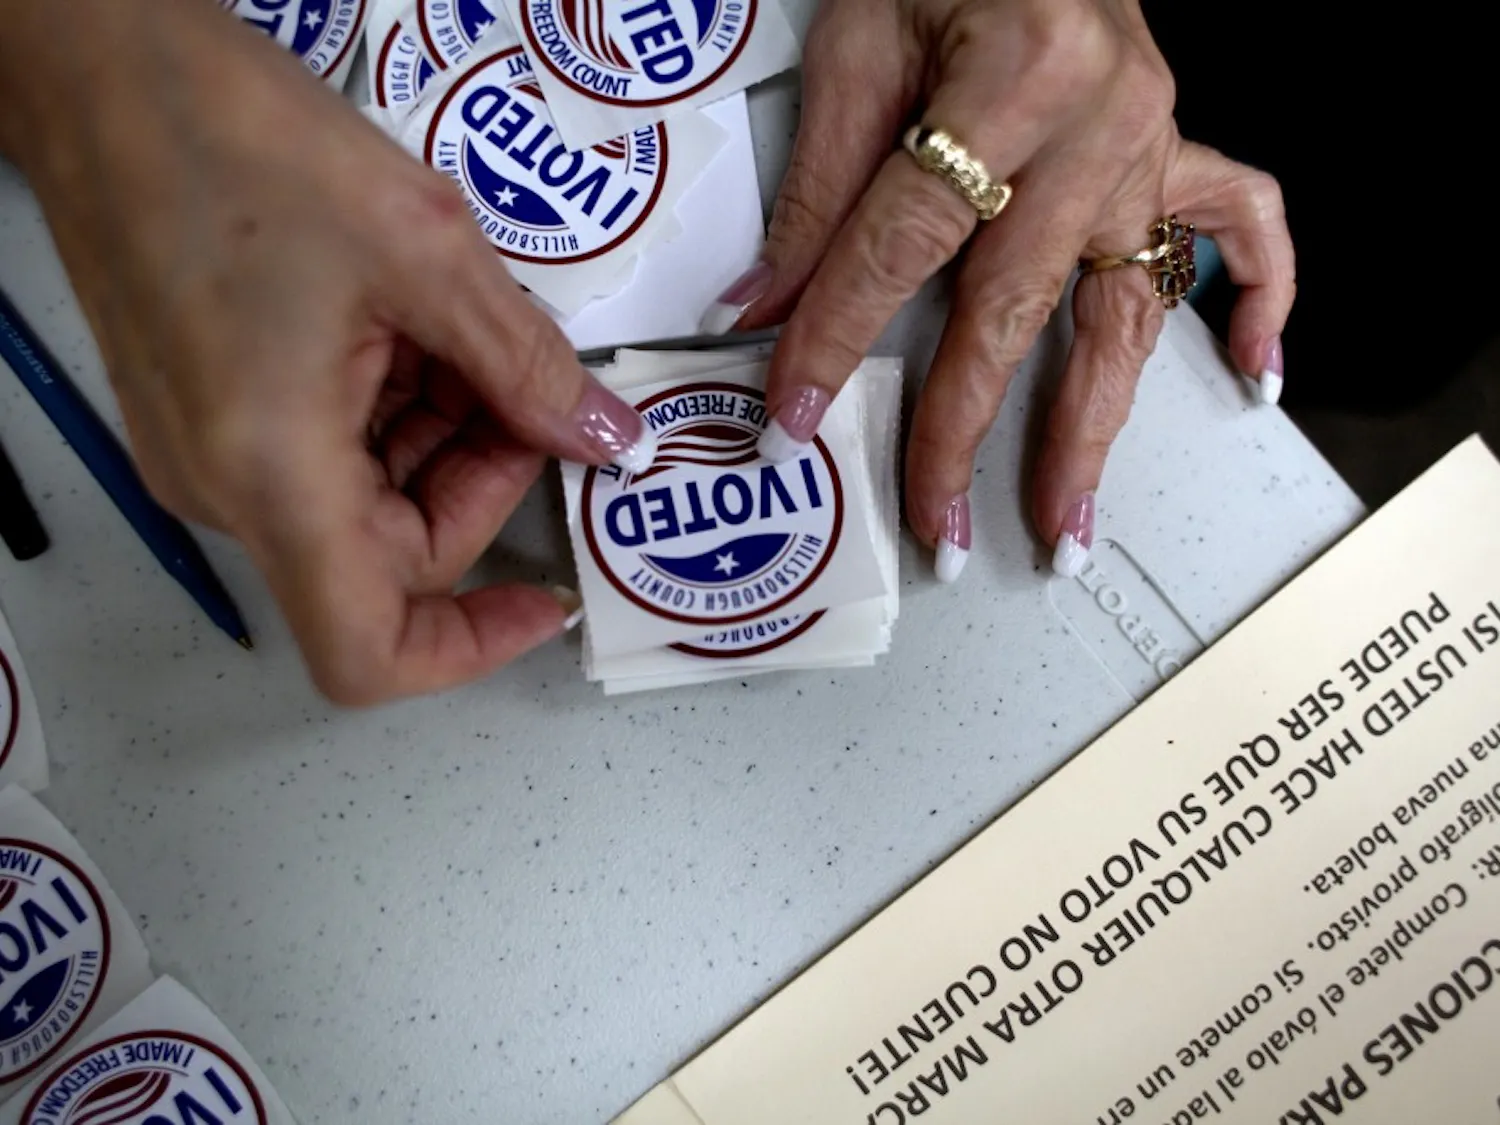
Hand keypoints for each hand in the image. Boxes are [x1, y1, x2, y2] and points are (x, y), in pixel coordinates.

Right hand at [0, 0, 653, 702]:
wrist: (100, 71)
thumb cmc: (239, 142)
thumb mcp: (424, 250)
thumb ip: (526, 366)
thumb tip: (603, 436)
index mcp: (273, 475)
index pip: (368, 651)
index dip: (470, 650)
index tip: (545, 597)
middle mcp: (229, 492)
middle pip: (391, 561)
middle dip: (483, 485)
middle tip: (529, 389)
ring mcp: (212, 457)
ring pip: (367, 505)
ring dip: (445, 441)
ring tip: (471, 334)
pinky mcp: (211, 416)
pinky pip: (327, 458)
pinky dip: (396, 413)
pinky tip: (420, 329)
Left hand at [703, 0, 1293, 580]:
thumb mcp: (861, 43)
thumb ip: (820, 185)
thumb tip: (763, 306)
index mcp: (1014, 75)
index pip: (905, 238)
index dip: (840, 332)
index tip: (797, 409)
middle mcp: (1102, 118)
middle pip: (1017, 304)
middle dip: (965, 427)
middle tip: (939, 527)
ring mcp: (1155, 138)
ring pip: (1127, 307)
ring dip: (1093, 424)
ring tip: (1064, 519)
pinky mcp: (1180, 143)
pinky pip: (1248, 224)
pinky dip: (1259, 299)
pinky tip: (1253, 371)